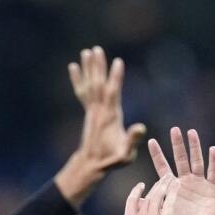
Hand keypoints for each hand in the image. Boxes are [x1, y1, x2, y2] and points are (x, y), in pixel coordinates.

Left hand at [69, 46, 146, 171]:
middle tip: (96, 49)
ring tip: (87, 51)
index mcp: (110, 117)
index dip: (116, 78)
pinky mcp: (88, 112)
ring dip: (89, 68)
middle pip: (98, 85)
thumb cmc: (111, 160)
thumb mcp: (125, 155)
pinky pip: (82, 93)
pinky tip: (73, 67)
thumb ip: (132, 141)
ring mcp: (92, 110)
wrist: (91, 165)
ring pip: (90, 85)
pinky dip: (78, 79)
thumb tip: (141, 127)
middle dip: (98, 67)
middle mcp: (99, 111)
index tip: (118, 62)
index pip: (113, 94)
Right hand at [110, 177, 176, 214]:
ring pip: (157, 196)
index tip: (142, 185)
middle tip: (162, 178)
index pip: (132, 200)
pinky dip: (172, 192)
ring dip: (164, 185)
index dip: (137, 191)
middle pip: (147, 196)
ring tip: (170, 177)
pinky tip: (177, 185)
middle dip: (155, 185)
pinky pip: (168, 204)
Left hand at [148, 128, 214, 214]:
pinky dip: (213, 161)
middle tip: (174, 129)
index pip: (163, 167)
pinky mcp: (213, 189)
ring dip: (195, 147)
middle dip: (177, 145)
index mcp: (172, 188)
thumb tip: (132, 200)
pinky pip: (213, 173)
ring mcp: (200, 184)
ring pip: (197, 161)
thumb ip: (149, 208)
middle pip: (181, 159)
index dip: (157, 155)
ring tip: (191, 132)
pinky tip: (212, 149)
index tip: (151, 141)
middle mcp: (185, 182)